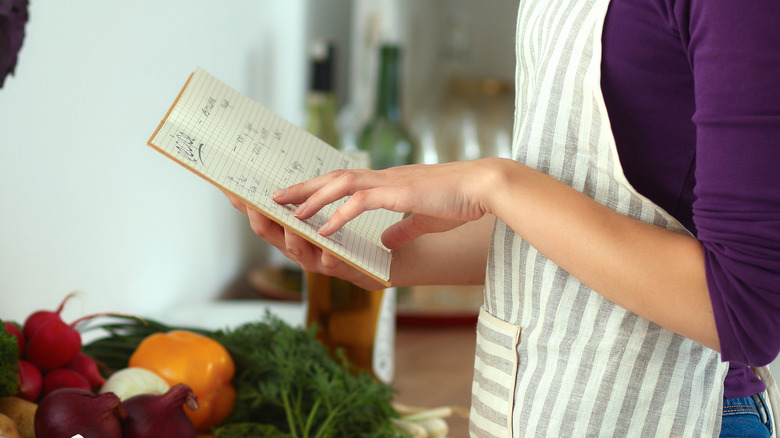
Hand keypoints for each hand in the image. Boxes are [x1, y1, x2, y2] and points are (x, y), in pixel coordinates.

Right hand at [224, 191, 388, 290]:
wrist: (388, 261)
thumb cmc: (355, 237)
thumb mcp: (325, 217)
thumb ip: (306, 202)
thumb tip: (281, 178)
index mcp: (293, 234)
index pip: (262, 217)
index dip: (243, 205)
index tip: (228, 187)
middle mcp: (301, 249)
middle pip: (270, 235)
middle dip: (260, 218)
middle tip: (251, 201)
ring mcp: (319, 261)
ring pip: (297, 250)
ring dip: (291, 235)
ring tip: (289, 221)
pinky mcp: (344, 269)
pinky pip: (332, 263)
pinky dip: (328, 255)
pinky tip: (326, 248)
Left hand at [273, 159, 504, 248]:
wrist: (484, 188)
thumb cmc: (460, 202)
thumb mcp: (425, 219)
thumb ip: (403, 228)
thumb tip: (388, 239)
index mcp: (387, 184)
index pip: (343, 182)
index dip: (316, 189)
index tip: (294, 197)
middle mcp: (383, 179)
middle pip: (332, 178)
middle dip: (300, 188)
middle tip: (272, 197)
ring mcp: (390, 184)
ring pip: (340, 184)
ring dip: (312, 197)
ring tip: (288, 211)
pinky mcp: (399, 194)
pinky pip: (361, 202)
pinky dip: (339, 215)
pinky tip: (323, 229)